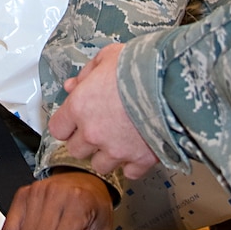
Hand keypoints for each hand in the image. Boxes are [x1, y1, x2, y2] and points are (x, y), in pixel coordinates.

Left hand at [48, 44, 158, 179]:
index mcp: (80, 107)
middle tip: (100, 127)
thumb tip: (73, 85)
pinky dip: (132, 164)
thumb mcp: (108, 56)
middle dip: (86, 140)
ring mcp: (116, 150)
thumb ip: (87, 73)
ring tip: (120, 139)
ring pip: (100, 165)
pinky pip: (129, 173)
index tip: (74, 121)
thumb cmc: (140, 66)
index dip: (67, 124)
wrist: (172, 82)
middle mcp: (93, 133)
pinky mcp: (141, 160)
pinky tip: (138, 150)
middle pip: (76, 150)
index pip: (58, 129)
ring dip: (107, 155)